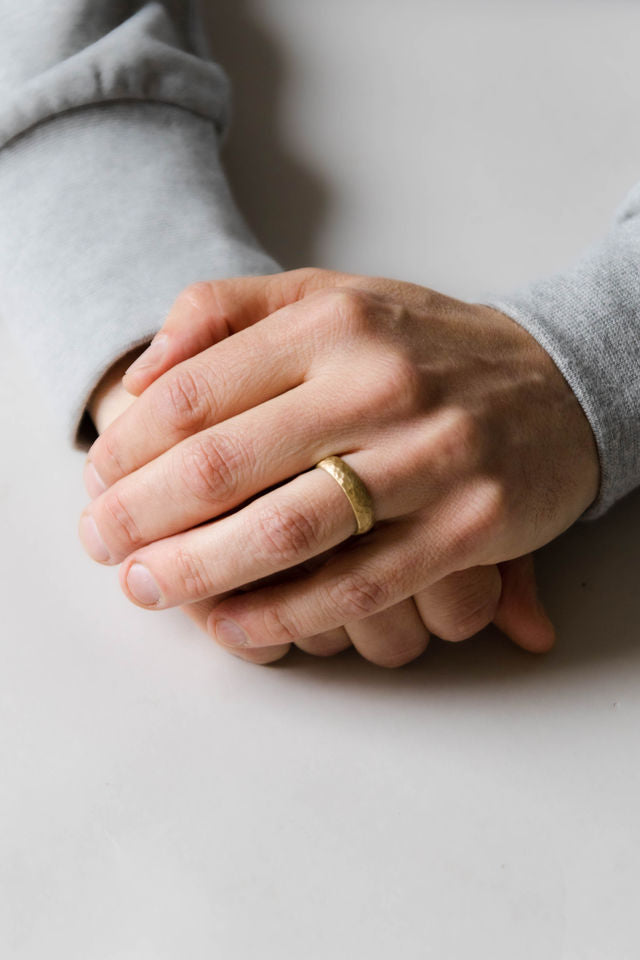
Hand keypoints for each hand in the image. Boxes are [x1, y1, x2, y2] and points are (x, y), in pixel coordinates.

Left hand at [81, 269, 597, 662]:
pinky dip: (287, 612)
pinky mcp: (471, 523)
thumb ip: (230, 311)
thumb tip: (146, 371)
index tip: (97, 484)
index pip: (196, 392)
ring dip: (201, 571)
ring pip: (288, 528)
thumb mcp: (332, 296)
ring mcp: (430, 454)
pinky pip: (361, 581)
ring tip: (151, 589)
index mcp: (333, 323)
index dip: (128, 449)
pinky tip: (235, 625)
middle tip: (103, 546)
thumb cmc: (423, 346)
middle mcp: (379, 382)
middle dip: (144, 516)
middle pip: (226, 462)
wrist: (558, 380)